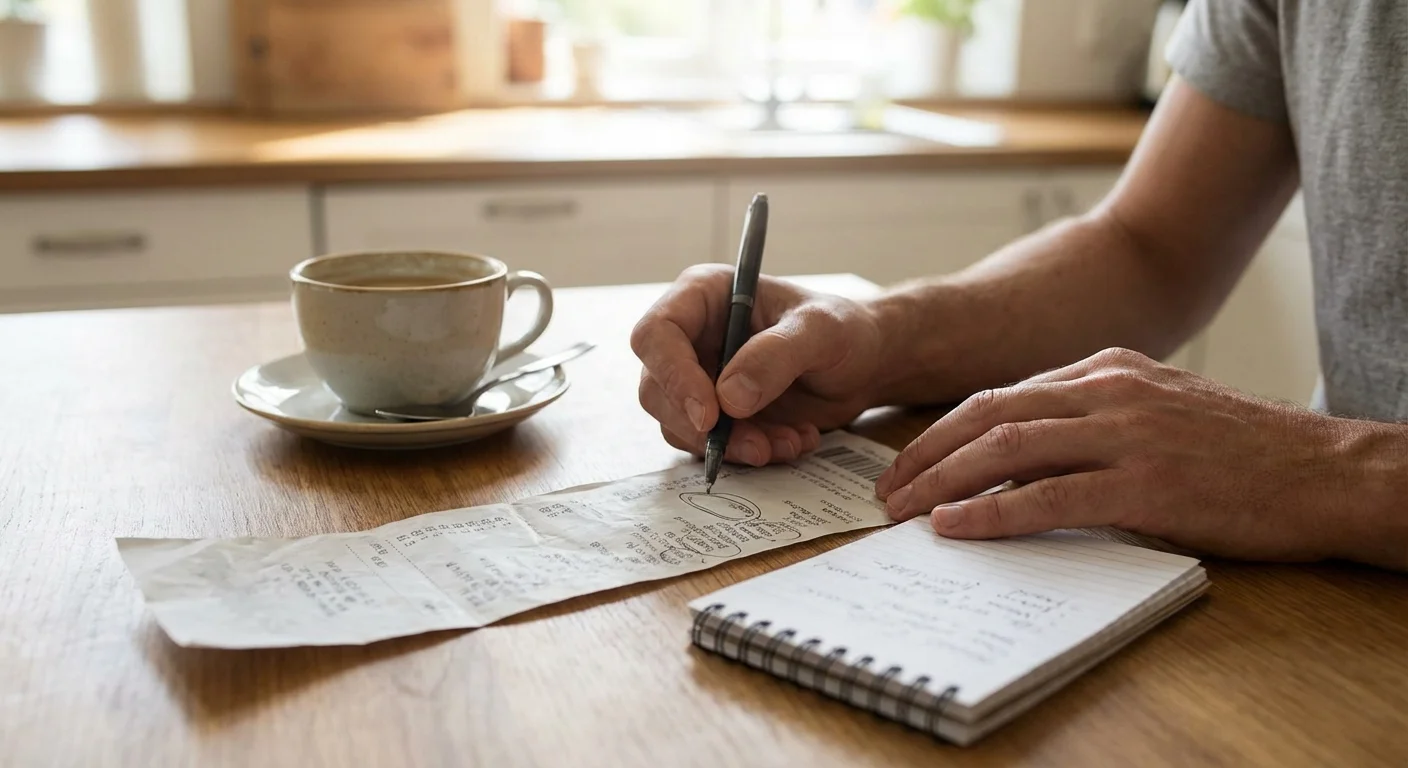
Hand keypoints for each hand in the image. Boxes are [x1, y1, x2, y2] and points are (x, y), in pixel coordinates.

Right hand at [631, 265, 881, 465]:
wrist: (862, 366)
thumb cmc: (843, 330)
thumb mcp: (821, 330)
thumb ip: (776, 355)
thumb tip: (729, 399)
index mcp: (703, 296)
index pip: (656, 334)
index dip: (673, 376)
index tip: (710, 415)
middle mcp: (691, 337)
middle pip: (656, 389)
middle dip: (703, 428)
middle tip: (757, 446)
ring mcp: (699, 379)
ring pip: (680, 425)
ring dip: (731, 446)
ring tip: (788, 442)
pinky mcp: (714, 415)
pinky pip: (709, 446)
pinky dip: (748, 454)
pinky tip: (791, 441)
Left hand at [874, 347, 1373, 562]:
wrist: (1326, 472)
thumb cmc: (1243, 453)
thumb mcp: (1158, 413)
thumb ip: (1093, 422)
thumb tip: (1022, 457)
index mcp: (1108, 370)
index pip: (1002, 395)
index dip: (945, 432)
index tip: (909, 463)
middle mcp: (1108, 391)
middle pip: (988, 414)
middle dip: (925, 454)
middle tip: (887, 491)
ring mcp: (1126, 434)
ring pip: (1006, 447)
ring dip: (942, 481)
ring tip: (902, 512)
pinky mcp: (1145, 483)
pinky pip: (1047, 496)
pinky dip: (992, 512)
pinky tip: (957, 528)